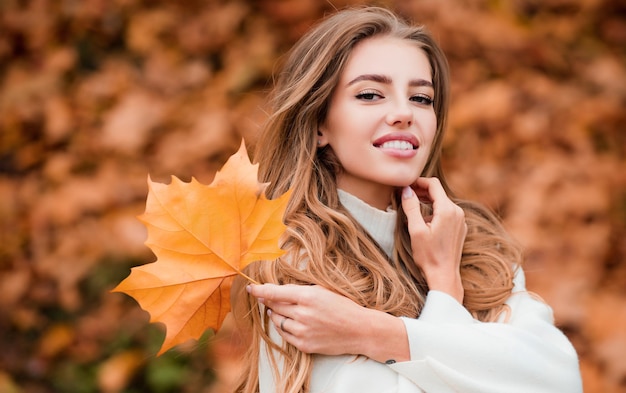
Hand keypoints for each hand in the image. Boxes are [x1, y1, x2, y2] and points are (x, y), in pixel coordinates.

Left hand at [246, 283, 408, 361]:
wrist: (359, 330)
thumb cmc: (342, 307)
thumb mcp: (322, 291)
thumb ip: (299, 291)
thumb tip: (277, 291)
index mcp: (309, 296)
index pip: (276, 292)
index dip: (260, 290)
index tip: (250, 287)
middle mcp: (304, 314)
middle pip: (274, 306)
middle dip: (270, 302)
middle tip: (270, 299)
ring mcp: (303, 331)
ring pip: (277, 321)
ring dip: (276, 315)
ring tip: (284, 311)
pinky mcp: (304, 345)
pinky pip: (285, 335)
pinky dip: (284, 328)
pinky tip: (291, 323)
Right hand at [401, 177, 465, 302]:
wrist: (444, 275)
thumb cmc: (428, 255)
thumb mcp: (416, 230)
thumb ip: (411, 207)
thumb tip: (406, 190)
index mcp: (447, 210)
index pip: (433, 184)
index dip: (418, 182)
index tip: (406, 185)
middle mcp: (457, 212)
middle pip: (438, 192)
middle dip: (422, 191)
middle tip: (405, 194)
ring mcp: (460, 220)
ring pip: (442, 202)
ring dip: (427, 201)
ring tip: (412, 206)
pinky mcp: (460, 228)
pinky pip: (446, 213)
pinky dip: (434, 211)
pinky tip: (424, 221)